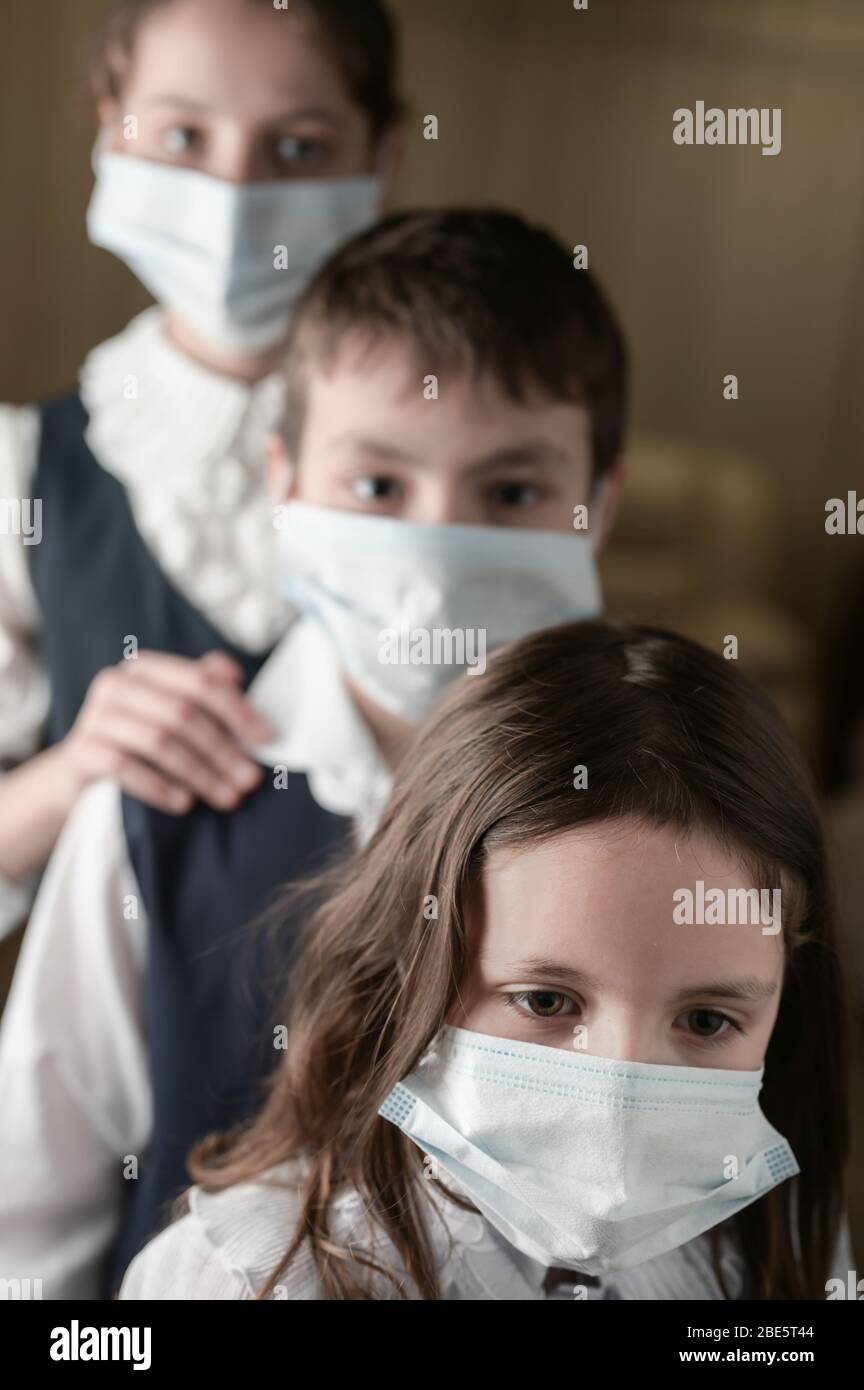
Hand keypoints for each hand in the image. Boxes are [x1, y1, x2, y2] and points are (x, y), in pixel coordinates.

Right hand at [59, 650, 272, 813]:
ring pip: (159, 741)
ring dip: (200, 773)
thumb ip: (202, 689)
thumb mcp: (171, 711)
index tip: (266, 740)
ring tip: (227, 798)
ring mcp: (95, 716)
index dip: (238, 710)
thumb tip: (235, 675)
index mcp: (146, 668)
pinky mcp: (81, 751)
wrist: (82, 771)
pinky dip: (160, 787)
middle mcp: (117, 684)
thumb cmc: (139, 739)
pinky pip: (125, 767)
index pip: (201, 682)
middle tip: (250, 781)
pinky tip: (185, 804)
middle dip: (222, 750)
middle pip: (183, 714)